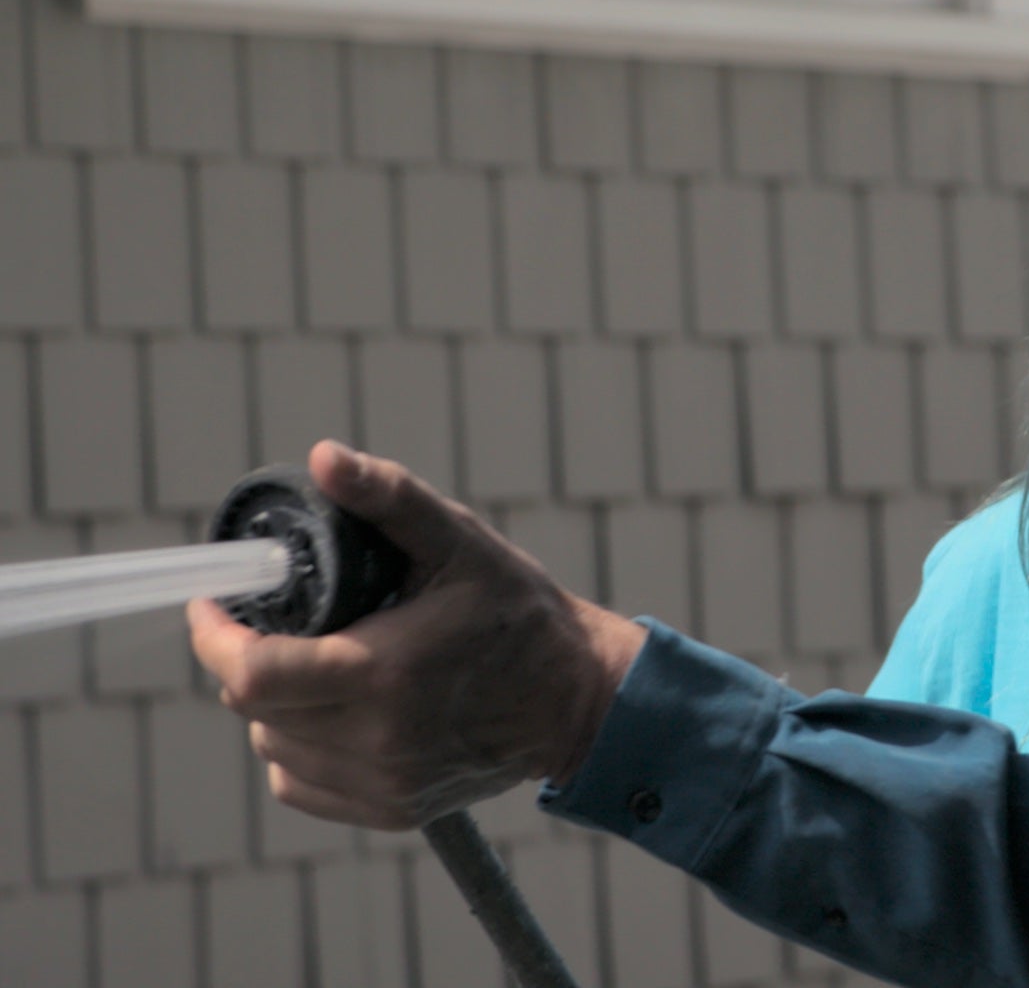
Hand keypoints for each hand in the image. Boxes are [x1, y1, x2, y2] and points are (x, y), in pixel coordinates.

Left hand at [188, 441, 647, 829]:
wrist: (577, 698)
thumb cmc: (516, 611)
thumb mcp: (459, 542)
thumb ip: (389, 498)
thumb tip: (325, 458)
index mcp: (384, 670)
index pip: (252, 673)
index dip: (214, 637)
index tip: (214, 605)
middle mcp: (377, 737)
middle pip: (256, 708)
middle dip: (251, 660)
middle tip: (279, 624)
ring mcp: (383, 781)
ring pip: (274, 745)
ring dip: (276, 704)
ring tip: (319, 664)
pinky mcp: (390, 808)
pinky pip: (301, 783)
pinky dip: (301, 746)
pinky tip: (339, 711)